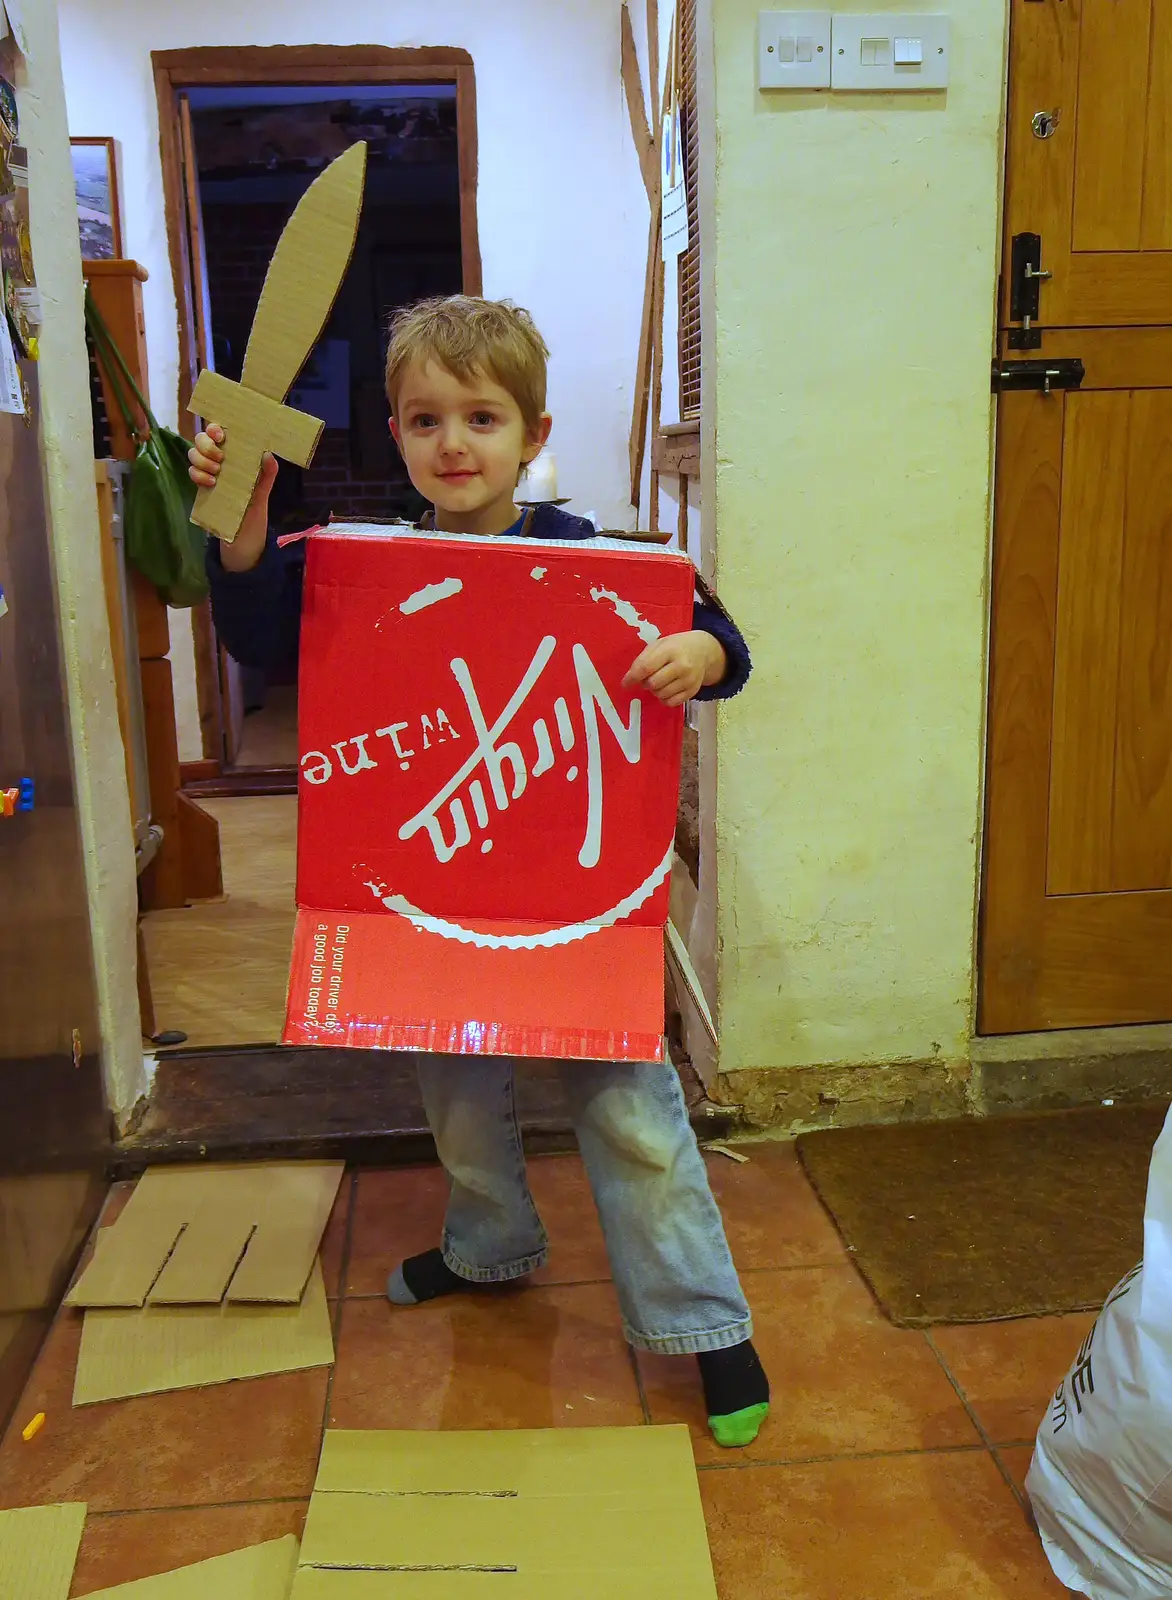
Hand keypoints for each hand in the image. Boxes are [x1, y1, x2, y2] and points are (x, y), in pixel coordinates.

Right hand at [188, 423, 277, 571]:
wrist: (242, 541)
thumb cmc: (253, 512)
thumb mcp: (262, 492)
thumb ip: (267, 474)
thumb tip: (268, 455)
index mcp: (237, 456)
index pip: (221, 433)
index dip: (216, 428)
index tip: (221, 434)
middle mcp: (220, 461)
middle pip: (202, 440)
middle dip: (206, 445)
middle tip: (220, 459)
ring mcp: (209, 473)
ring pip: (194, 454)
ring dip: (202, 460)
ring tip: (217, 473)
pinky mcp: (201, 488)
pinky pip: (192, 473)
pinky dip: (198, 474)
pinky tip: (211, 483)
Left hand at [623, 630, 726, 706]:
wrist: (704, 651)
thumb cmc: (676, 646)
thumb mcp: (660, 644)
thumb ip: (644, 659)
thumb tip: (630, 679)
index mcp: (670, 650)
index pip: (646, 667)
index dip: (632, 677)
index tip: (625, 683)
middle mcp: (682, 665)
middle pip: (653, 683)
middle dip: (645, 683)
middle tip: (647, 678)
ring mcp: (689, 680)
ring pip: (661, 694)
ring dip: (655, 690)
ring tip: (659, 681)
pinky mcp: (693, 691)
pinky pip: (671, 702)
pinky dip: (664, 698)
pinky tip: (666, 689)